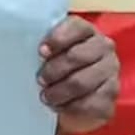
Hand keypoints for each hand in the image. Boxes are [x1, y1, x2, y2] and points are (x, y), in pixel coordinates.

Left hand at [38, 16, 119, 132]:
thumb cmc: (56, 68)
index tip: (41, 51)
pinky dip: (69, 107)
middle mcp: (104, 47)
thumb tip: (24, 46)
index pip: (76, 27)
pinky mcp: (110, 97)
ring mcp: (110, 72)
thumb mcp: (49, 52)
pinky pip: (89, 104)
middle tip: (40, 79)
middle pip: (77, 56)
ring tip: (45, 96)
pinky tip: (59, 106)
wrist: (71, 98)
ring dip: (59, 92)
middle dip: (54, 69)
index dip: (57, 39)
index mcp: (87, 31)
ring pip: (82, 82)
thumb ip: (44, 46)